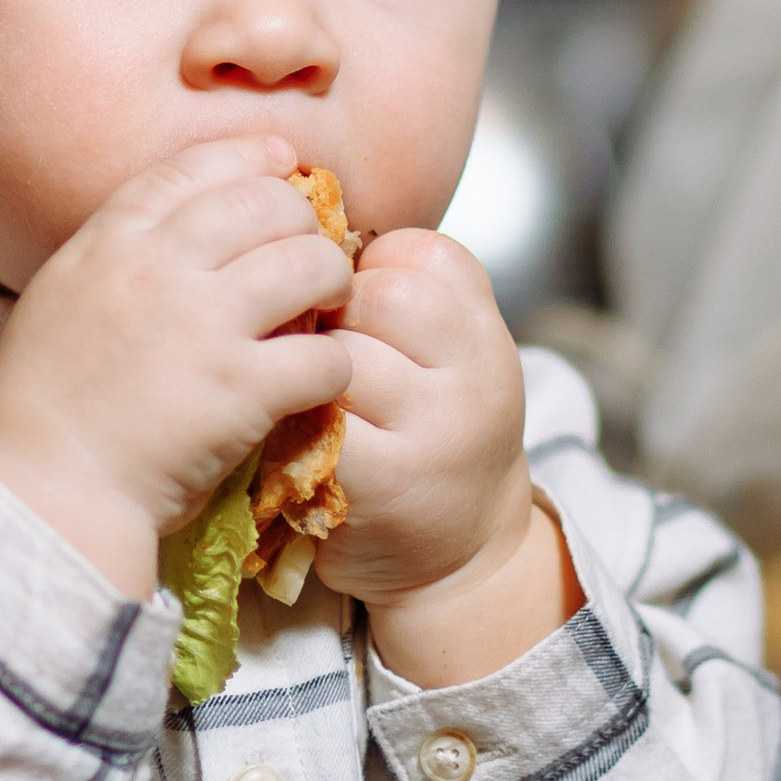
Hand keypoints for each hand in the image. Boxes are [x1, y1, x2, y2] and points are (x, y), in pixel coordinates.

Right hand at [0, 137, 353, 597]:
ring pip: (311, 264)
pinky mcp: (242, 389)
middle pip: (267, 203)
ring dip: (333, 284)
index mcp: (110, 242)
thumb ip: (118, 261)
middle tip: (311, 259)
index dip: (249, 157)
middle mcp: (159, 267)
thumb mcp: (60, 302)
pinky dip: (335, 366)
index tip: (281, 164)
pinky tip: (320, 381)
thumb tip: (182, 235)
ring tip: (330, 312)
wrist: (43, 491)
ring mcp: (204, 325)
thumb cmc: (43, 411)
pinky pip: (326, 355)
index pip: (195, 167)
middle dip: (304, 224)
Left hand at [316, 232, 579, 684]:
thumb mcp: (447, 351)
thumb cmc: (431, 430)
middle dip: (332, 320)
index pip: (413, 253)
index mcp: (487, 329)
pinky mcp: (391, 481)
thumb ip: (403, 286)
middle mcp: (478, 374)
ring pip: (341, 357)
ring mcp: (439, 429)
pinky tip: (294, 441)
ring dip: (305, 375)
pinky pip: (319, 423)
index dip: (364, 275)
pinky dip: (294, 427)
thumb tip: (306, 232)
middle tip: (321, 359)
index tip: (358, 315)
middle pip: (376, 297)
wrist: (460, 549)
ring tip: (306, 399)